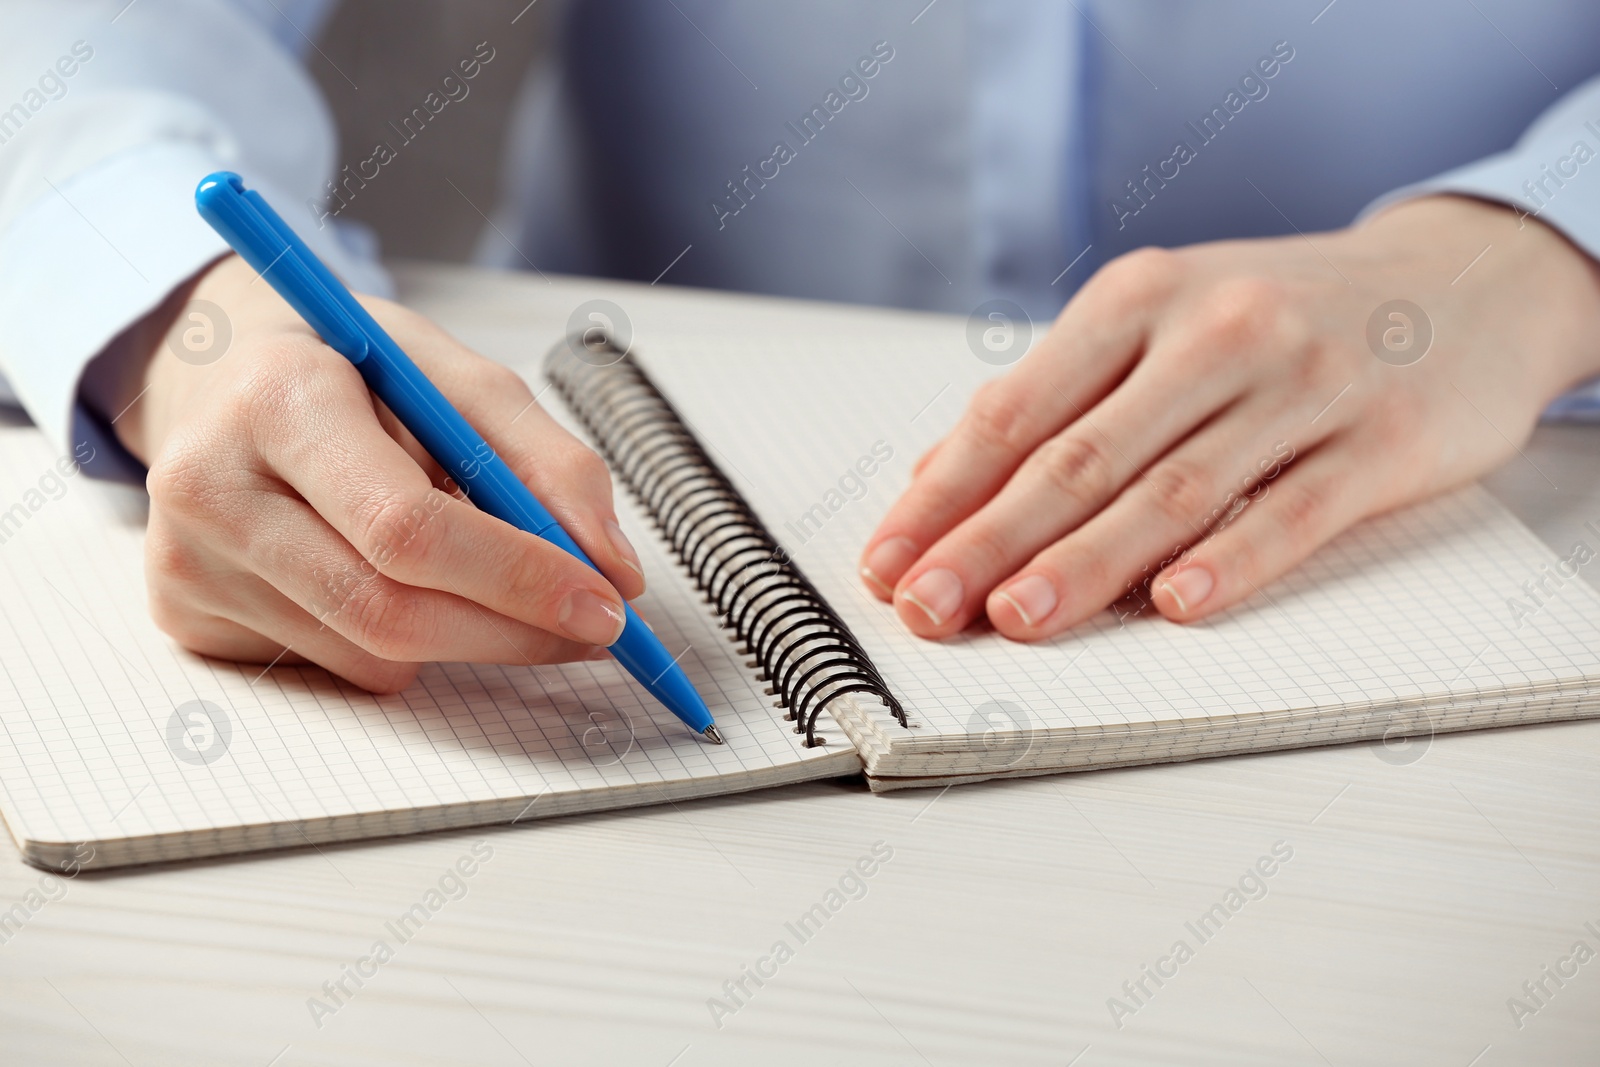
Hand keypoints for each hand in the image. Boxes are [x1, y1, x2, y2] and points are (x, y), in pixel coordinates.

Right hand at [113, 254, 643, 691]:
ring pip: (372, 655)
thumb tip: (614, 568)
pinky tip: (391, 578)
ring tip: (474, 571)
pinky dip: (399, 645)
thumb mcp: (459, 378)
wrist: (227, 375)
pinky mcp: (187, 617)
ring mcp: (187, 562)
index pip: (406, 527)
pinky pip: (336, 670)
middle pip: (389, 610)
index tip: (603, 602)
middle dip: (513, 630)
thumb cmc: (351, 373)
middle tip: (591, 626)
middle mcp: (211, 486)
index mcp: (278, 399)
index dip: (517, 577)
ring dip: (465, 636)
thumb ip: (551, 463)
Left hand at [860, 195, 1599, 638]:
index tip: (887, 561)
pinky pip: (1294, 509)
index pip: (1016, 409)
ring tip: (1017, 618)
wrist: (1462, 279)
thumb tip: (940, 482)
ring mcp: (1300, 384)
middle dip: (989, 541)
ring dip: (1087, 561)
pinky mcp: (1381, 440)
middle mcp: (1214, 332)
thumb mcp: (1163, 319)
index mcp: (1140, 299)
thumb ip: (1060, 397)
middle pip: (1079, 456)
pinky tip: (1175, 605)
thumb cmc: (1284, 313)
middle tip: (926, 608)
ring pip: (1173, 488)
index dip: (944, 494)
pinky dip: (1231, 560)